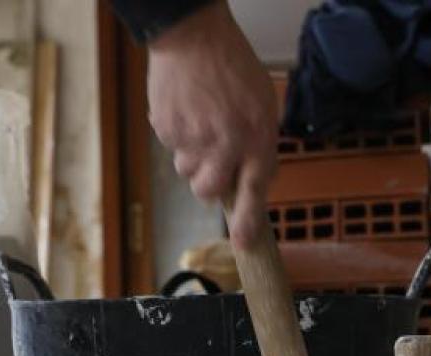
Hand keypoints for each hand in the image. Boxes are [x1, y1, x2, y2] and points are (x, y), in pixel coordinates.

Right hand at [147, 1, 277, 250]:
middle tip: (211, 160)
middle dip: (209, 182)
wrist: (193, 37)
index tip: (244, 243)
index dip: (247, 221)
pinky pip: (171, 148)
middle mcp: (225, 143)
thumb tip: (255, 180)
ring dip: (192, 157)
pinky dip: (177, 135)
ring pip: (186, 172)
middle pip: (208, 190)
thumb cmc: (232, 67)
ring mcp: (192, 138)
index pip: (254, 190)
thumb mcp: (263, 105)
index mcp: (256, 137)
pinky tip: (186, 110)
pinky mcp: (166, 130)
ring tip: (198, 124)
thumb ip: (261, 144)